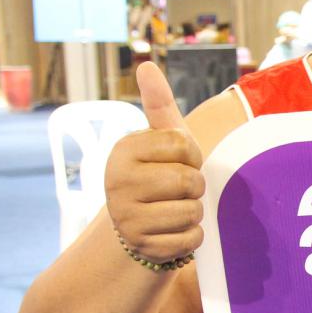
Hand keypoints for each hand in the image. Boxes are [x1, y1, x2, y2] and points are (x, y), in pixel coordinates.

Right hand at [105, 62, 204, 263]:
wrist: (139, 227)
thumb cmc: (158, 175)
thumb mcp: (159, 141)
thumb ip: (159, 106)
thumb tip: (146, 65)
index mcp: (123, 150)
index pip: (184, 145)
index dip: (191, 156)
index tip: (176, 162)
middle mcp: (117, 182)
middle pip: (189, 181)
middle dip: (194, 187)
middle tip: (178, 190)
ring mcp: (127, 217)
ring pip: (192, 211)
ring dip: (193, 212)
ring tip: (173, 209)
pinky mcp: (143, 246)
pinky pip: (191, 238)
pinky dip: (191, 237)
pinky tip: (172, 232)